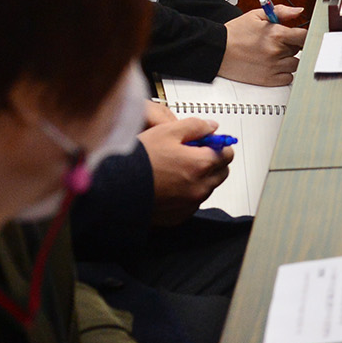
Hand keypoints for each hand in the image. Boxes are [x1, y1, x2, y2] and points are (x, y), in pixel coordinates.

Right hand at [139, 110, 231, 224]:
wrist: (115, 188)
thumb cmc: (138, 161)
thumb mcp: (167, 131)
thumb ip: (195, 126)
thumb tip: (211, 127)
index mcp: (201, 164)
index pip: (227, 153)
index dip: (216, 145)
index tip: (206, 142)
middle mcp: (199, 187)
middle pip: (221, 172)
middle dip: (211, 161)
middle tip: (190, 154)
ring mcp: (190, 204)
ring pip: (207, 187)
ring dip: (198, 178)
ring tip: (173, 169)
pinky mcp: (179, 216)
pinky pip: (192, 202)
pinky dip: (186, 194)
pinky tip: (168, 185)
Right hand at [219, 5, 305, 85]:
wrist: (217, 50)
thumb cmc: (235, 33)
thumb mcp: (257, 15)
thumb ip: (280, 12)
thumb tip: (298, 11)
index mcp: (276, 34)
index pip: (304, 36)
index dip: (301, 35)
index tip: (298, 35)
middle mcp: (276, 52)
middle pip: (299, 49)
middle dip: (291, 45)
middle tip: (279, 42)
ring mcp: (273, 67)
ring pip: (295, 64)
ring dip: (289, 59)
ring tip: (276, 54)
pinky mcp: (268, 80)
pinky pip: (288, 78)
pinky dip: (284, 73)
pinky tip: (275, 66)